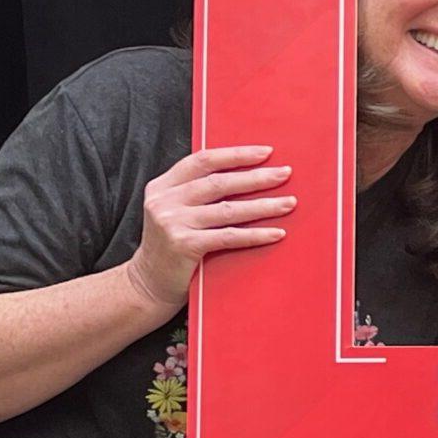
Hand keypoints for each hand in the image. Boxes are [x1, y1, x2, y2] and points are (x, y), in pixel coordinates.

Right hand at [123, 144, 295, 311]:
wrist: (148, 284)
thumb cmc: (172, 246)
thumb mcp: (174, 211)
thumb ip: (197, 193)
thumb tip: (249, 176)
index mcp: (163, 186)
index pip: (203, 160)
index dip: (236, 154)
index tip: (266, 152)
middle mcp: (165, 200)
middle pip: (219, 182)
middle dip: (257, 177)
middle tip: (286, 174)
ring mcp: (172, 222)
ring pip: (228, 209)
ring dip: (263, 205)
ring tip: (289, 203)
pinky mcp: (184, 245)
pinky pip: (229, 236)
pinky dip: (256, 234)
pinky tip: (277, 232)